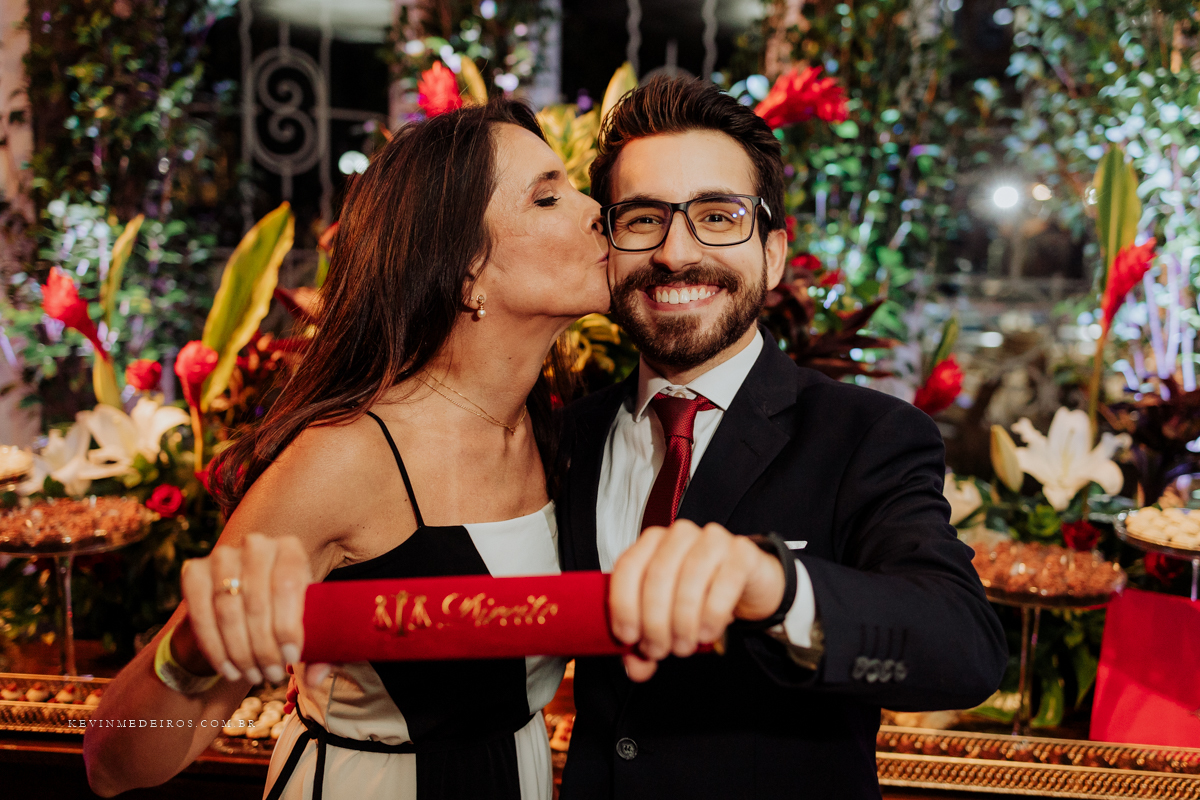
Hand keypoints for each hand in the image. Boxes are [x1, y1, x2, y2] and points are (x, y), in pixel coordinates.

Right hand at [180, 533, 328, 687]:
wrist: (243, 603)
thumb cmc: (285, 612)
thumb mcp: (308, 624)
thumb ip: (321, 649)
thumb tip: (316, 679)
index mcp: (290, 548)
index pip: (287, 585)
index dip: (288, 625)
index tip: (291, 658)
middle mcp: (255, 545)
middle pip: (257, 602)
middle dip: (264, 647)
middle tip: (272, 675)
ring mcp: (221, 556)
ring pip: (228, 612)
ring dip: (241, 652)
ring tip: (253, 676)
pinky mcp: (193, 572)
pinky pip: (202, 615)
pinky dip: (216, 648)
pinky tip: (229, 670)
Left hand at [608, 520, 785, 681]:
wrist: (748, 584)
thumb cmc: (700, 596)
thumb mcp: (668, 618)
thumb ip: (646, 641)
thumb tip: (636, 670)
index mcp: (652, 543)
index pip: (628, 567)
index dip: (623, 604)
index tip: (628, 638)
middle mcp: (679, 534)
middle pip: (657, 576)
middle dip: (654, 622)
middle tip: (659, 650)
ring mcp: (712, 539)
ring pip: (689, 580)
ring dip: (682, 622)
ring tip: (683, 647)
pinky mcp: (742, 552)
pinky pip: (724, 584)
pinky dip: (712, 615)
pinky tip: (707, 633)